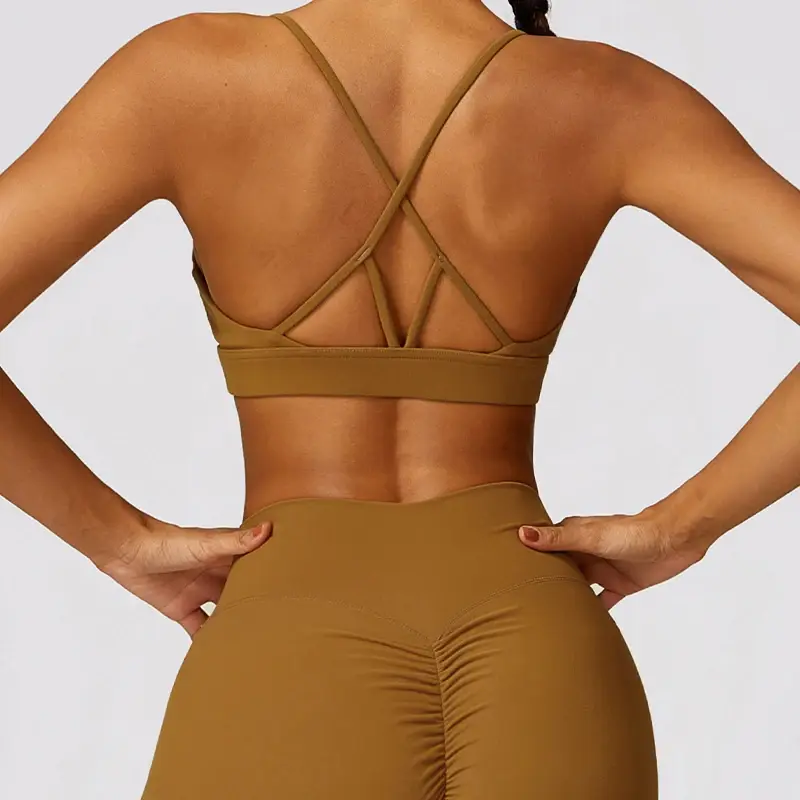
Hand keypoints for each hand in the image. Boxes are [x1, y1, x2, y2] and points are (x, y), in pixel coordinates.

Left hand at [96, 517, 272, 638]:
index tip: (297, 587)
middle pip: (244, 591)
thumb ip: (236, 541)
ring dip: (238, 624)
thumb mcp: (206, 543)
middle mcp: (218, 573)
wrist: (126, 551)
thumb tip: (270, 529)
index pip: (258, 565)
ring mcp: (201, 592)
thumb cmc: (166, 540)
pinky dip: (208, 641)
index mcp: (228, 554)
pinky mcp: (182, 609)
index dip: (276, 575)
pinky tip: (221, 654)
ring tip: (260, 641)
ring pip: (226, 612)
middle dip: (260, 604)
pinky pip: (199, 628)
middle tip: (284, 622)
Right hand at [518, 510, 709, 609]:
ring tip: (542, 616)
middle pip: (558, 570)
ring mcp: (601, 569)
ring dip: (564, 599)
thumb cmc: (633, 532)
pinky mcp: (620, 585)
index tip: (502, 570)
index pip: (543, 547)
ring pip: (576, 587)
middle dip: (542, 582)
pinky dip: (592, 612)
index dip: (525, 558)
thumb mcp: (591, 536)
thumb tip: (522, 534)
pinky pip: (602, 602)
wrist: (675, 539)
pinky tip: (580, 627)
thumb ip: (558, 537)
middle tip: (517, 601)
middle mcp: (584, 552)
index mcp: (573, 536)